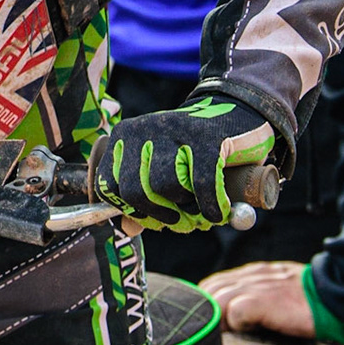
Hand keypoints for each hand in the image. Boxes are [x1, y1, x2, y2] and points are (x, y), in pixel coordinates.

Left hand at [95, 95, 275, 231]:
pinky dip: (211, 207)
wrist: (235, 115)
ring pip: (166, 187)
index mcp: (125, 135)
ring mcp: (175, 130)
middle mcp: (144, 129)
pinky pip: (201, 185)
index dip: (129, 210)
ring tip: (197, 204)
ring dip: (186, 207)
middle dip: (157, 213)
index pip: (108, 184)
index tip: (151, 216)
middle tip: (177, 217)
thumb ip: (140, 197)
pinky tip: (217, 211)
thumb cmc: (191, 149)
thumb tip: (127, 230)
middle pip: (134, 190)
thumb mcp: (159, 168)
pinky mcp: (206, 138)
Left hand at [202, 261, 314, 337]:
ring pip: (216, 300)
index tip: (213, 319)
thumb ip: (258, 294)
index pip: (213, 283)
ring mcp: (254, 287)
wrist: (335, 297)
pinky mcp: (263, 301)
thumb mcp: (278, 289)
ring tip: (233, 335)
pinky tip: (250, 331)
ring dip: (220, 320)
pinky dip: (237, 324)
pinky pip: (235, 312)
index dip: (208, 302)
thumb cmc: (311, 298)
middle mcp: (249, 277)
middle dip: (208, 312)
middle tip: (220, 331)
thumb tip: (239, 314)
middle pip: (208, 290)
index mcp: (252, 274)